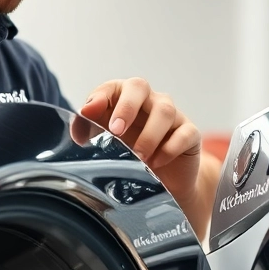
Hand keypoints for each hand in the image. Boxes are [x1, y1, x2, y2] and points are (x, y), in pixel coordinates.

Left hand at [79, 78, 218, 238]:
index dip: (100, 96)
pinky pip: (184, 133)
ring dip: (148, 135)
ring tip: (138, 157)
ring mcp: (173, 115)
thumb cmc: (131, 156)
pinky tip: (156, 163)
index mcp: (124, 99)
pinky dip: (169, 148)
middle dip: (126, 107)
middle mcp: (149, 101)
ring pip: (164, 111)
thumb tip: (78, 129)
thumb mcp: (106, 144)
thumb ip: (88, 131)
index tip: (88, 113)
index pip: (111, 87)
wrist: (163, 182)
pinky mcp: (190, 133)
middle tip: (116, 131)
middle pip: (139, 87)